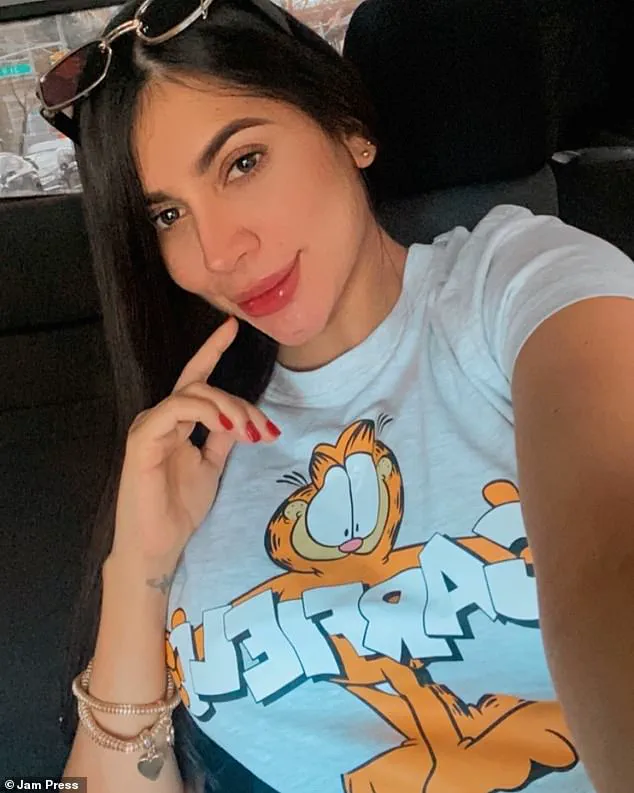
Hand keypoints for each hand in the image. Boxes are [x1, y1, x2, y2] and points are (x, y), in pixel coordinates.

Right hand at [110, 316, 279, 569]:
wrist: (158, 546)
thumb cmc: (179, 510)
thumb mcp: (212, 467)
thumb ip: (223, 438)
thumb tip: (243, 417)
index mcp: (176, 423)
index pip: (196, 379)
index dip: (212, 350)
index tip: (233, 327)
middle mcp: (161, 418)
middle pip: (203, 386)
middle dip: (240, 402)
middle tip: (265, 430)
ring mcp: (150, 426)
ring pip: (193, 393)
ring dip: (230, 408)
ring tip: (252, 432)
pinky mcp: (143, 438)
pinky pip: (176, 409)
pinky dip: (206, 412)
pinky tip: (229, 427)